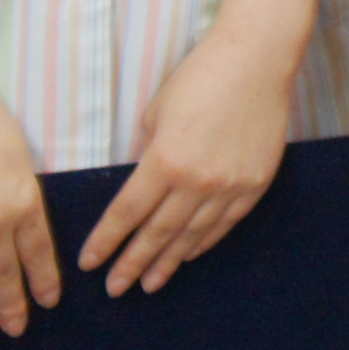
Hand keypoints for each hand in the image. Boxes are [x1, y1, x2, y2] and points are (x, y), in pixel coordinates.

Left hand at [76, 30, 293, 295]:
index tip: (91, 262)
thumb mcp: (157, 112)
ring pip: (191, 236)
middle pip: (157, 233)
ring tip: (150, 283)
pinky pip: (224, 224)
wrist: (257, 60)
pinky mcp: (254, 184)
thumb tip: (140, 181)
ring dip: (167, 261)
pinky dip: (203, 243)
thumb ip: (147, 152)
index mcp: (165, 160)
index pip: (127, 213)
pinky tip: (188, 255)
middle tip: (115, 289)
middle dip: (132, 263)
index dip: (107, 240)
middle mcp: (196, 181)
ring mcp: (229, 186)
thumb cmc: (200, 77)